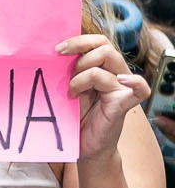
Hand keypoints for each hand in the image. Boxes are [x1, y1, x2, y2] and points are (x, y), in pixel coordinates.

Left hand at [60, 32, 147, 163]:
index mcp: (100, 68)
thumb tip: (48, 54)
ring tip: (72, 92)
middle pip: (105, 46)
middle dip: (80, 53)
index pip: (97, 42)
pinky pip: (140, 87)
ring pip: (109, 60)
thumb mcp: (66, 89)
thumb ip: (65, 72)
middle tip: (65, 71)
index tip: (57, 50)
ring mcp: (121, 87)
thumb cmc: (74, 117)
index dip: (78, 41)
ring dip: (83, 73)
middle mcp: (114, 74)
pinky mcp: (124, 103)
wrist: (83, 146)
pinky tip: (119, 80)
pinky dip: (133, 81)